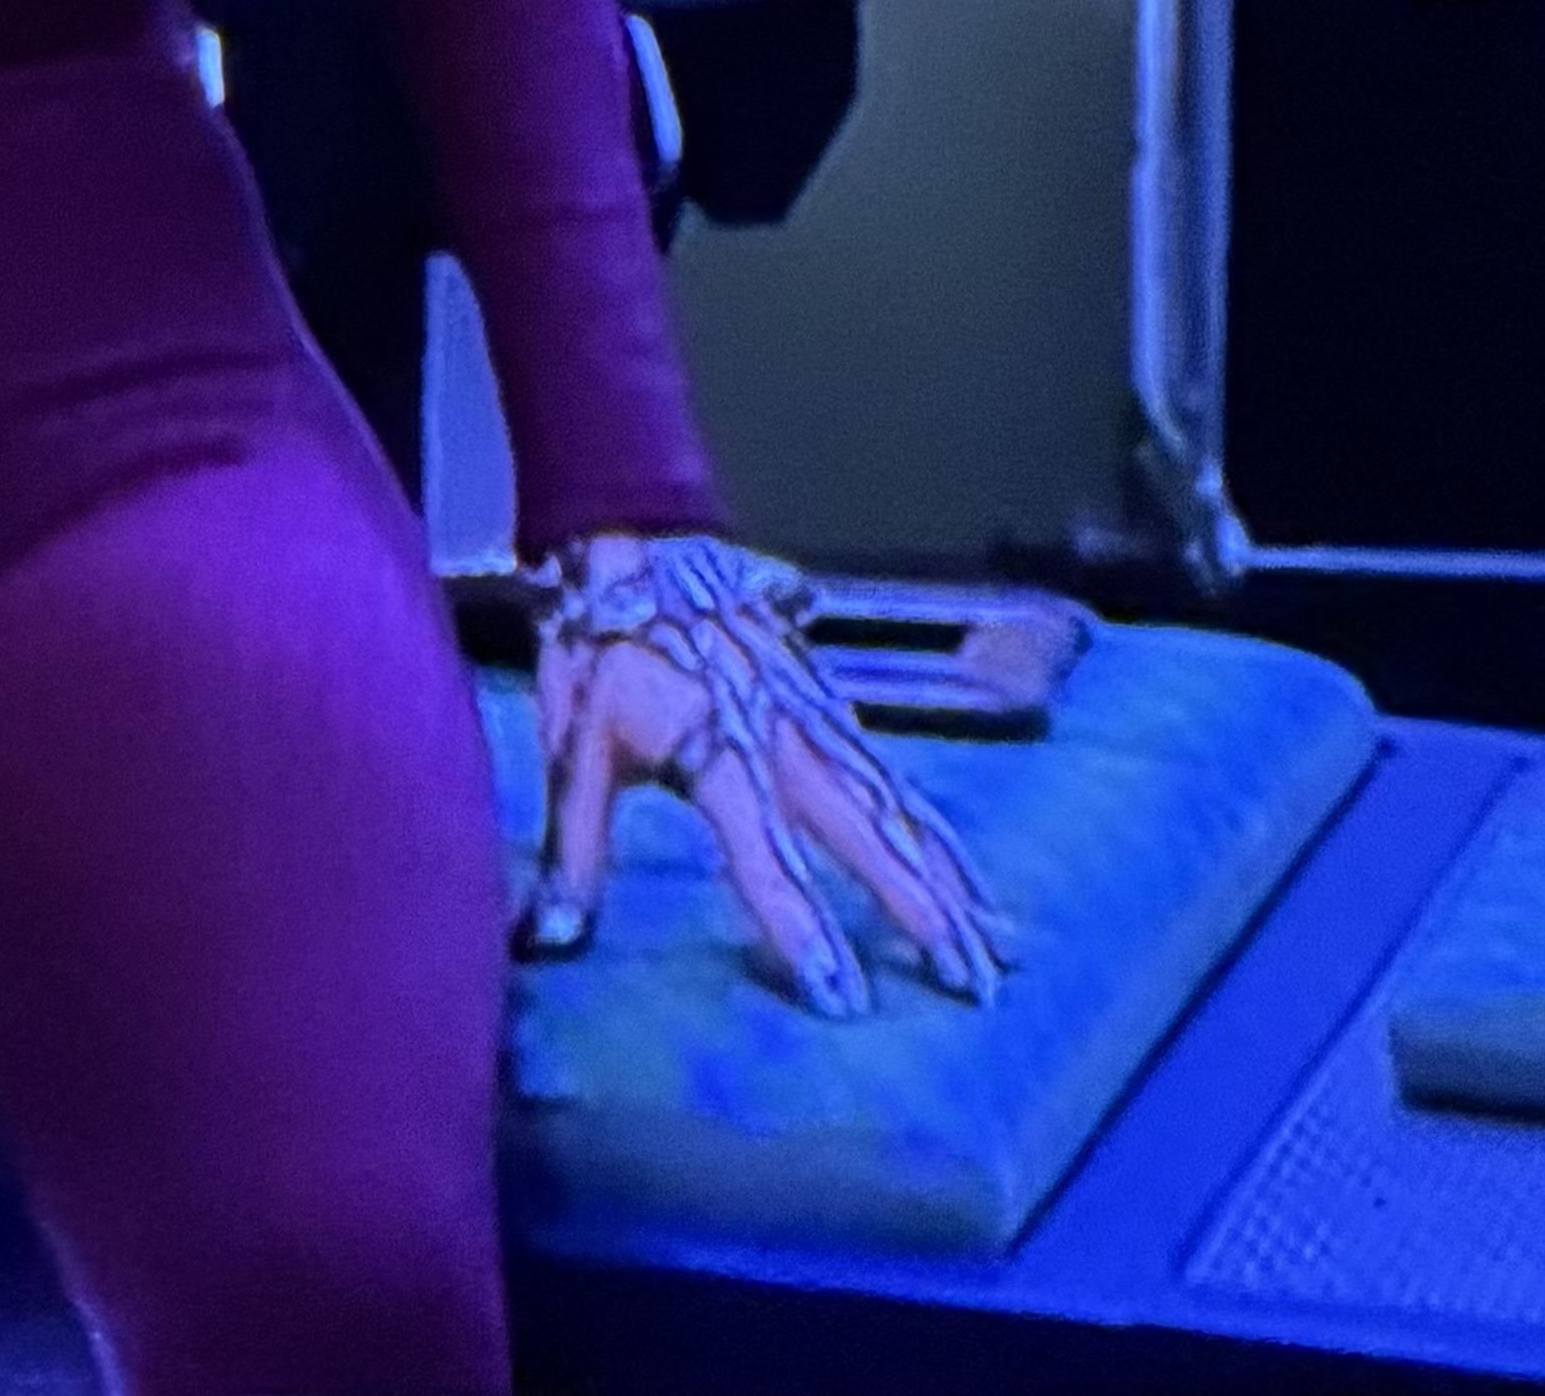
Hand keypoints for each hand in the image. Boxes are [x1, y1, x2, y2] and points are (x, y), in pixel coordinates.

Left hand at [515, 534, 1017, 1017]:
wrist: (644, 545)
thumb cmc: (600, 650)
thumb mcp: (570, 742)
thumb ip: (574, 847)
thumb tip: (545, 939)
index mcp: (715, 750)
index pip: (763, 855)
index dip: (801, 927)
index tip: (845, 998)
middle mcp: (783, 741)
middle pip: (865, 836)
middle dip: (920, 912)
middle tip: (970, 987)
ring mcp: (820, 721)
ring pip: (898, 812)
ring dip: (949, 881)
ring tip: (998, 951)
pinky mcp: (836, 709)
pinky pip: (897, 783)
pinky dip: (939, 837)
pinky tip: (972, 883)